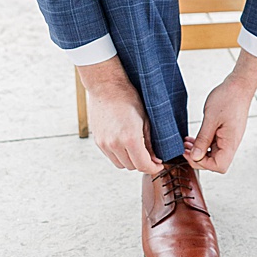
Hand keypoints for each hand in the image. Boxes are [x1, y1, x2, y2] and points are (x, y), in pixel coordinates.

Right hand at [76, 57, 161, 173]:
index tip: (159, 165)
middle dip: (143, 164)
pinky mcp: (98, 141)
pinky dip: (120, 156)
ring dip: (131, 161)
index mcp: (130, 139)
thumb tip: (155, 159)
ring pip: (120, 164)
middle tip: (151, 156)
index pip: (143, 165)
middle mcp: (115, 144)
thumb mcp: (146, 120)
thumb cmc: (129, 99)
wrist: (106, 87)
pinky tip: (126, 145)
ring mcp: (104, 144)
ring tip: (139, 150)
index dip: (153, 168)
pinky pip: (111, 157)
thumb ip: (150, 143)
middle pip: (132, 167)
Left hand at [185, 50, 256, 172]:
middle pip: (216, 162)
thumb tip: (196, 156)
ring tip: (186, 143)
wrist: (239, 84)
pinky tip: (193, 138)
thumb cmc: (228, 98)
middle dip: (198, 159)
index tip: (190, 154)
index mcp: (230, 142)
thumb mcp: (211, 118)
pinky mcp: (226, 133)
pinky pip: (214, 144)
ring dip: (199, 152)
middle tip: (184, 149)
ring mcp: (229, 138)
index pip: (219, 166)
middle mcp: (231, 143)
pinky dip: (203, 144)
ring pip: (213, 154)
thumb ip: (203, 139)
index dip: (202, 164)